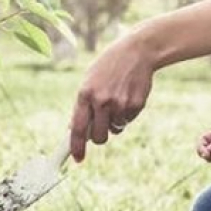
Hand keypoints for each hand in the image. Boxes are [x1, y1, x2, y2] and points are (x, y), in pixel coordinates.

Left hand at [70, 33, 154, 161]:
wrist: (136, 51)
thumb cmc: (108, 67)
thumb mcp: (89, 80)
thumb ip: (82, 104)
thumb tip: (74, 129)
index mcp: (85, 94)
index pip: (77, 128)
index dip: (76, 147)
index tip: (78, 159)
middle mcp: (101, 101)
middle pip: (98, 137)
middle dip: (99, 137)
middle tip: (101, 127)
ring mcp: (119, 104)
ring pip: (115, 130)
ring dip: (114, 122)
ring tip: (116, 100)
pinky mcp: (135, 105)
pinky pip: (128, 121)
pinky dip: (126, 115)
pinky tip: (127, 96)